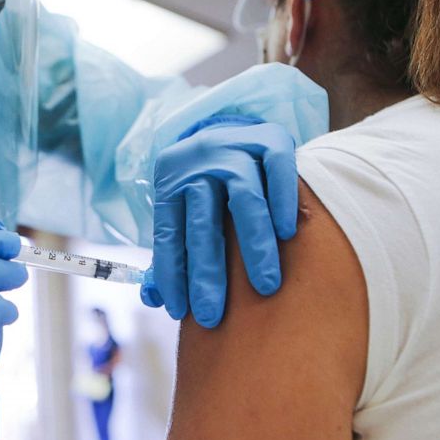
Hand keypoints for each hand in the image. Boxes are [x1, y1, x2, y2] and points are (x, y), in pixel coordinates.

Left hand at [141, 116, 297, 327]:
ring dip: (253, 245)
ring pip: (243, 197)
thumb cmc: (205, 183)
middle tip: (215, 315)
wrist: (228, 124)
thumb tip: (152, 298)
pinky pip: (278, 169)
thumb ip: (169, 251)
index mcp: (171, 181)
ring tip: (265, 286)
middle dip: (207, 273)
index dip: (173, 274)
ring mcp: (235, 147)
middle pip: (202, 222)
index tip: (181, 311)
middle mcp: (199, 162)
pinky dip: (282, 200)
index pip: (168, 233)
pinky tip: (287, 234)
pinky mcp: (270, 137)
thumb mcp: (179, 207)